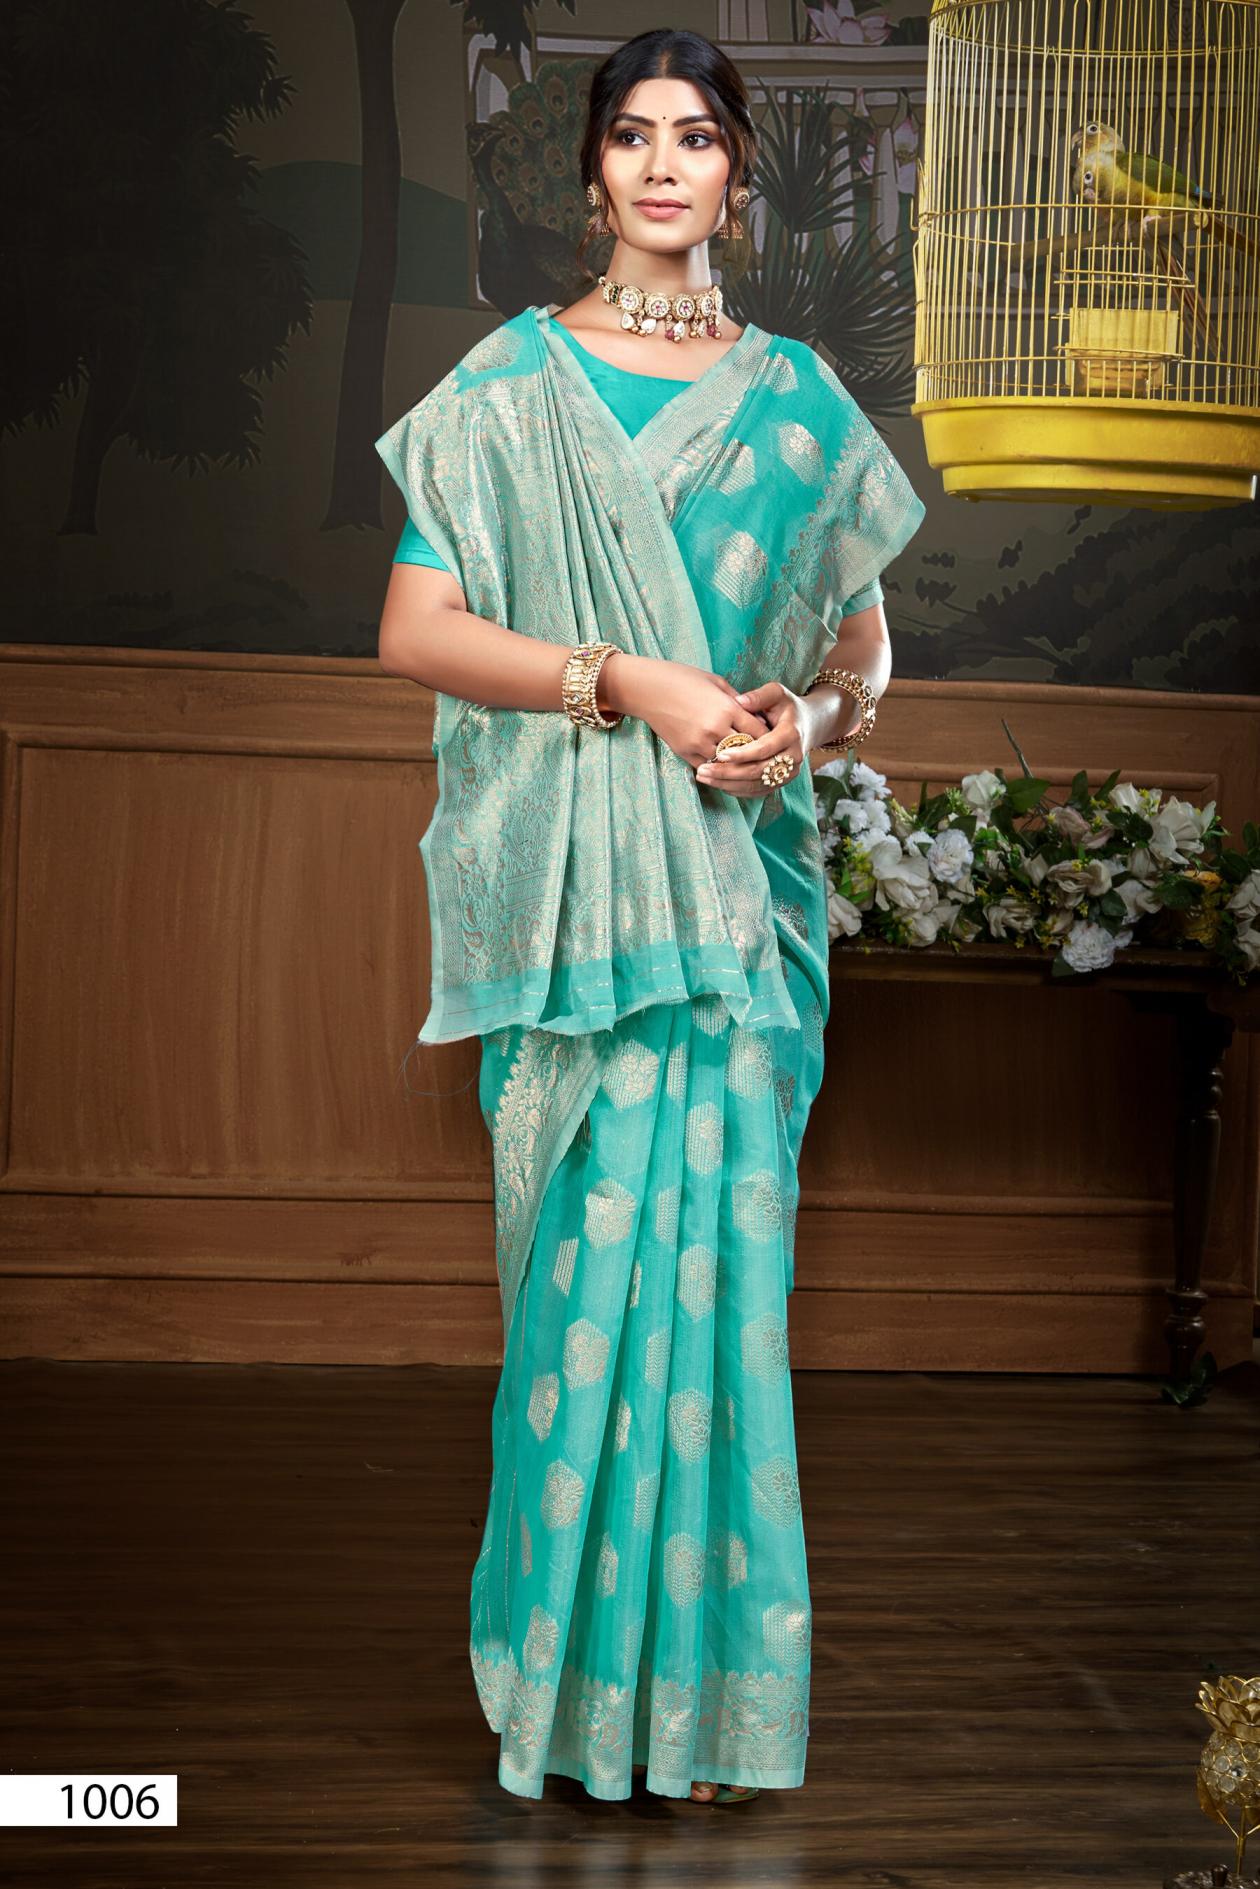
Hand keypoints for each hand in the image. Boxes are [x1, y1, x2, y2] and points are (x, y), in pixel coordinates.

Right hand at [601, 653, 768, 766]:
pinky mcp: (685, 752)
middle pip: (748, 750)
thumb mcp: (716, 682)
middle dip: (757, 753)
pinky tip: (725, 766)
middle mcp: (716, 728)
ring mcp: (699, 743)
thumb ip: (737, 699)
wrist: (647, 689)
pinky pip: (709, 767)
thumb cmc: (682, 678)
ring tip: (747, 764)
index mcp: (728, 708)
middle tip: (765, 756)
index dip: (768, 737)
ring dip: (738, 764)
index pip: (759, 731)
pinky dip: (718, 767)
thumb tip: (754, 713)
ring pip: (729, 764)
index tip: (773, 739)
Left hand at [693, 679, 811, 798]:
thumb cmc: (786, 706)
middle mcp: (793, 757)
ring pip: (755, 784)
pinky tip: (717, 783)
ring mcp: (788, 772)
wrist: (808, 725)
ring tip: (704, 777)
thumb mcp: (776, 693)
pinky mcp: (781, 781)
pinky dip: (737, 789)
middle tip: (703, 770)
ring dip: (728, 784)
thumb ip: (759, 696)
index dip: (742, 754)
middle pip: (758, 771)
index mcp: (791, 734)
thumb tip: (739, 700)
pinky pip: (758, 791)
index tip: (720, 755)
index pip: (764, 748)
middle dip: (728, 772)